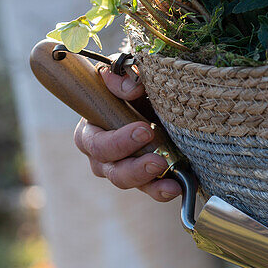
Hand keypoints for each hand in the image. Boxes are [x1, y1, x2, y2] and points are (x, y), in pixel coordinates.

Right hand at [72, 66, 182, 202]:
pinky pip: (150, 189)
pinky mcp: (144, 177)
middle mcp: (103, 156)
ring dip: (149, 183)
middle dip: (134, 167)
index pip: (95, 143)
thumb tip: (129, 87)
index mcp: (91, 131)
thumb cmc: (133, 87)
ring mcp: (124, 169)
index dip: (117, 141)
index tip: (143, 130)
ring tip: (170, 182)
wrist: (156, 98)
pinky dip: (163, 191)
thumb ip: (123, 77)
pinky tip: (176, 188)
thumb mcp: (127, 76)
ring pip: (130, 183)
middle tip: (157, 160)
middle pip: (111, 171)